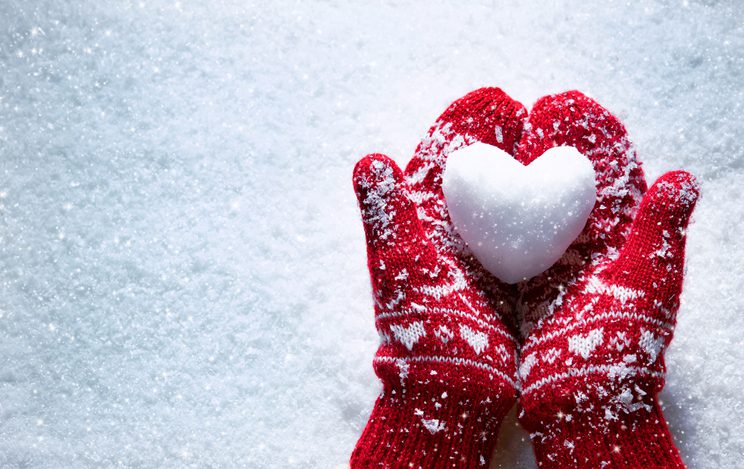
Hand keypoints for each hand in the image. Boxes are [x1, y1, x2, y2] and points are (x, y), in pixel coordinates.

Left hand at [351, 88, 523, 467]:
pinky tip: (574, 190)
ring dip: (533, 171)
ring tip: (560, 137)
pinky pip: (534, 235)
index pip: (441, 164)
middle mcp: (451, 237)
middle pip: (482, 177)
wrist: (455, 389)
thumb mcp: (400, 264)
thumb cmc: (421, 326)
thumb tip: (366, 160)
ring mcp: (483, 258)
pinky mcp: (512, 280)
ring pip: (511, 203)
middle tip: (533, 109)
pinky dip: (553, 211)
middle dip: (505, 142)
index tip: (491, 100)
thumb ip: (386, 214)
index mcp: (420, 226)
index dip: (463, 129)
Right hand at [515, 92, 698, 466]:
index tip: (571, 105)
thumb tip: (685, 177)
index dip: (591, 138)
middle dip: (547, 143)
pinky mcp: (514, 281)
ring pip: (528, 204)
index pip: (605, 176)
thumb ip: (659, 229)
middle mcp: (581, 247)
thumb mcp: (647, 283)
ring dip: (515, 167)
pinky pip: (499, 235)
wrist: (577, 400)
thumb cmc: (619, 345)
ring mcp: (546, 263)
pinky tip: (474, 180)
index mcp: (618, 240)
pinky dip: (488, 206)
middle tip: (524, 109)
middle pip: (562, 183)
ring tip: (498, 128)